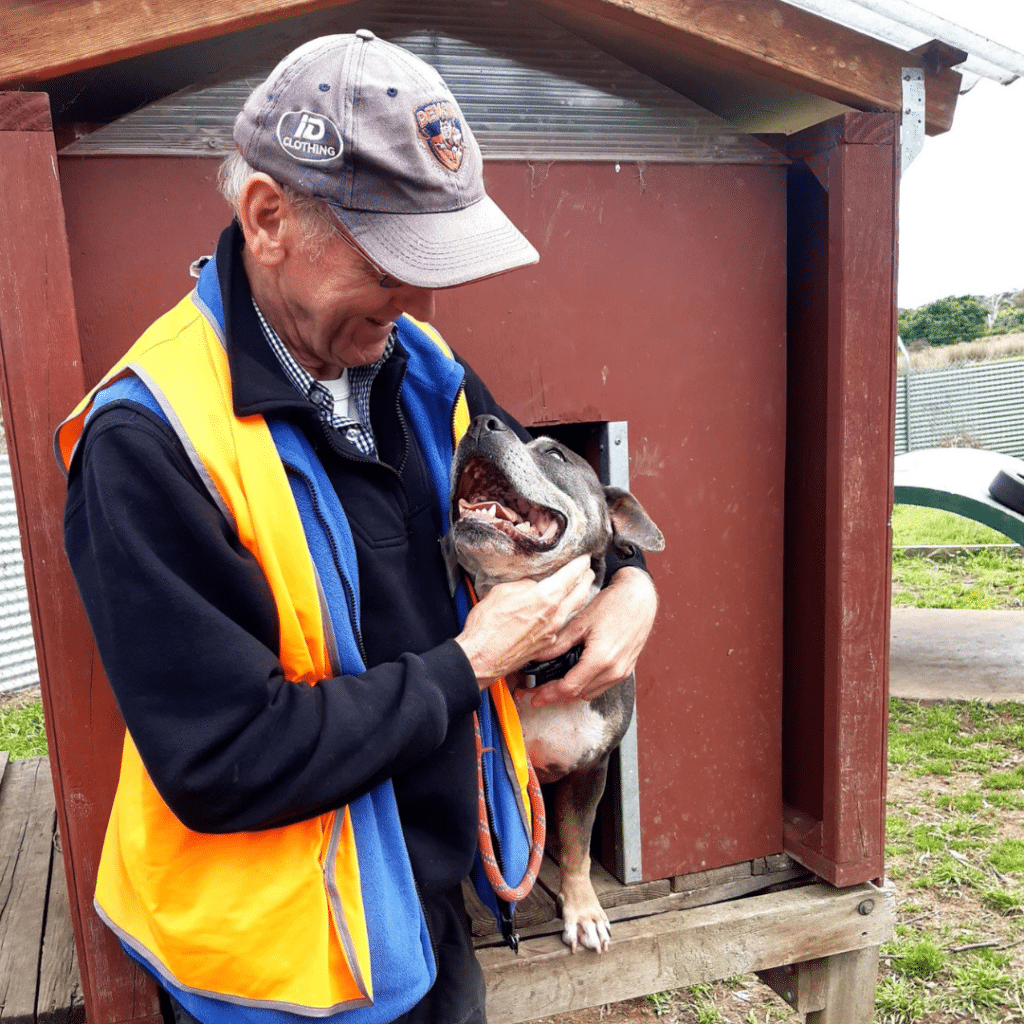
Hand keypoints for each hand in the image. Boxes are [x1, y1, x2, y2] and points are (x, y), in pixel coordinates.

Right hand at [455, 555, 594, 687]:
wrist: (481, 658)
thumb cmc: (487, 627)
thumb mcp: (502, 592)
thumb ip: (524, 585)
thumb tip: (533, 585)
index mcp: (545, 598)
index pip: (571, 575)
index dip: (580, 564)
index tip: (584, 558)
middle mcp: (554, 616)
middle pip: (581, 593)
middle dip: (586, 579)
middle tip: (588, 571)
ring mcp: (552, 632)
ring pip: (574, 610)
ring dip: (580, 596)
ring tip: (580, 588)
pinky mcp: (546, 644)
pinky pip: (563, 624)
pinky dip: (566, 613)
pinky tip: (561, 610)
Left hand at [526, 566, 656, 706]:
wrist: (639, 599)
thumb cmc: (611, 606)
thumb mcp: (580, 623)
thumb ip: (558, 644)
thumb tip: (536, 657)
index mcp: (600, 659)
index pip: (569, 687)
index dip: (548, 695)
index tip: (534, 698)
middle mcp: (613, 671)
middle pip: (578, 694)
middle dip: (557, 693)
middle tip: (538, 687)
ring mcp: (621, 673)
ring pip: (589, 693)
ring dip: (572, 690)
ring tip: (555, 679)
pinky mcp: (626, 671)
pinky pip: (601, 686)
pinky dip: (586, 684)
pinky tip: (576, 672)